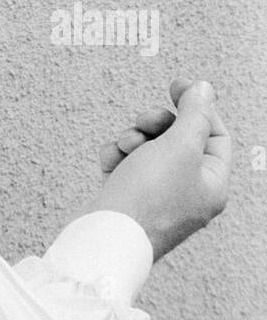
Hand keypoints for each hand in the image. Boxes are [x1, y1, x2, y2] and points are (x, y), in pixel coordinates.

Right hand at [83, 78, 230, 261]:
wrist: (104, 235)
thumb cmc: (147, 199)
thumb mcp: (180, 146)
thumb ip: (194, 113)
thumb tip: (203, 89)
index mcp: (211, 185)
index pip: (215, 134)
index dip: (198, 106)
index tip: (177, 85)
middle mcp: (188, 192)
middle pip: (179, 138)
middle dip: (158, 124)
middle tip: (145, 121)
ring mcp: (157, 197)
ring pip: (149, 148)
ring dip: (134, 138)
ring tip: (126, 147)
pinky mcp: (129, 198)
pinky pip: (126, 164)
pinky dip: (117, 157)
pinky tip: (111, 162)